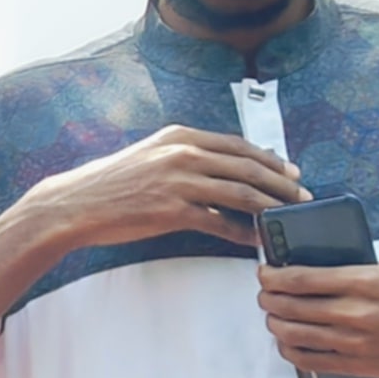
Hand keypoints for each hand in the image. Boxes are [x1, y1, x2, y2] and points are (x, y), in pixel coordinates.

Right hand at [16, 123, 301, 252]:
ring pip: (242, 193)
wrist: (75, 204)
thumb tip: (220, 171)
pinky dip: (242, 233)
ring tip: (287, 218)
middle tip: (302, 196)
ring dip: (271, 207)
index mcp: (180, 136)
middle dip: (281, 183)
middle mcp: (183, 154)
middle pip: (248, 168)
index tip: (290, 171)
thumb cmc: (110, 184)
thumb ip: (184, 157)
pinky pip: (220, 223)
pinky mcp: (173, 211)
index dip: (270, 159)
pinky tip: (255, 241)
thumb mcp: (150, 156)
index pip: (238, 145)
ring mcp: (179, 182)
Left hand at [257, 261, 378, 377]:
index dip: (274, 276)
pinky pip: (310, 360)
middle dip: (269, 299)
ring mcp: (356, 342)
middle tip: (265, 295)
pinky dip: (290, 350)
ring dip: (275, 323)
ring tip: (273, 317)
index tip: (265, 273)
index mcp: (366, 282)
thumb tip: (320, 273)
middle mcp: (357, 312)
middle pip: (291, 306)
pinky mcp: (359, 365)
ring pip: (295, 333)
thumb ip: (358, 273)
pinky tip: (287, 343)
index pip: (302, 278)